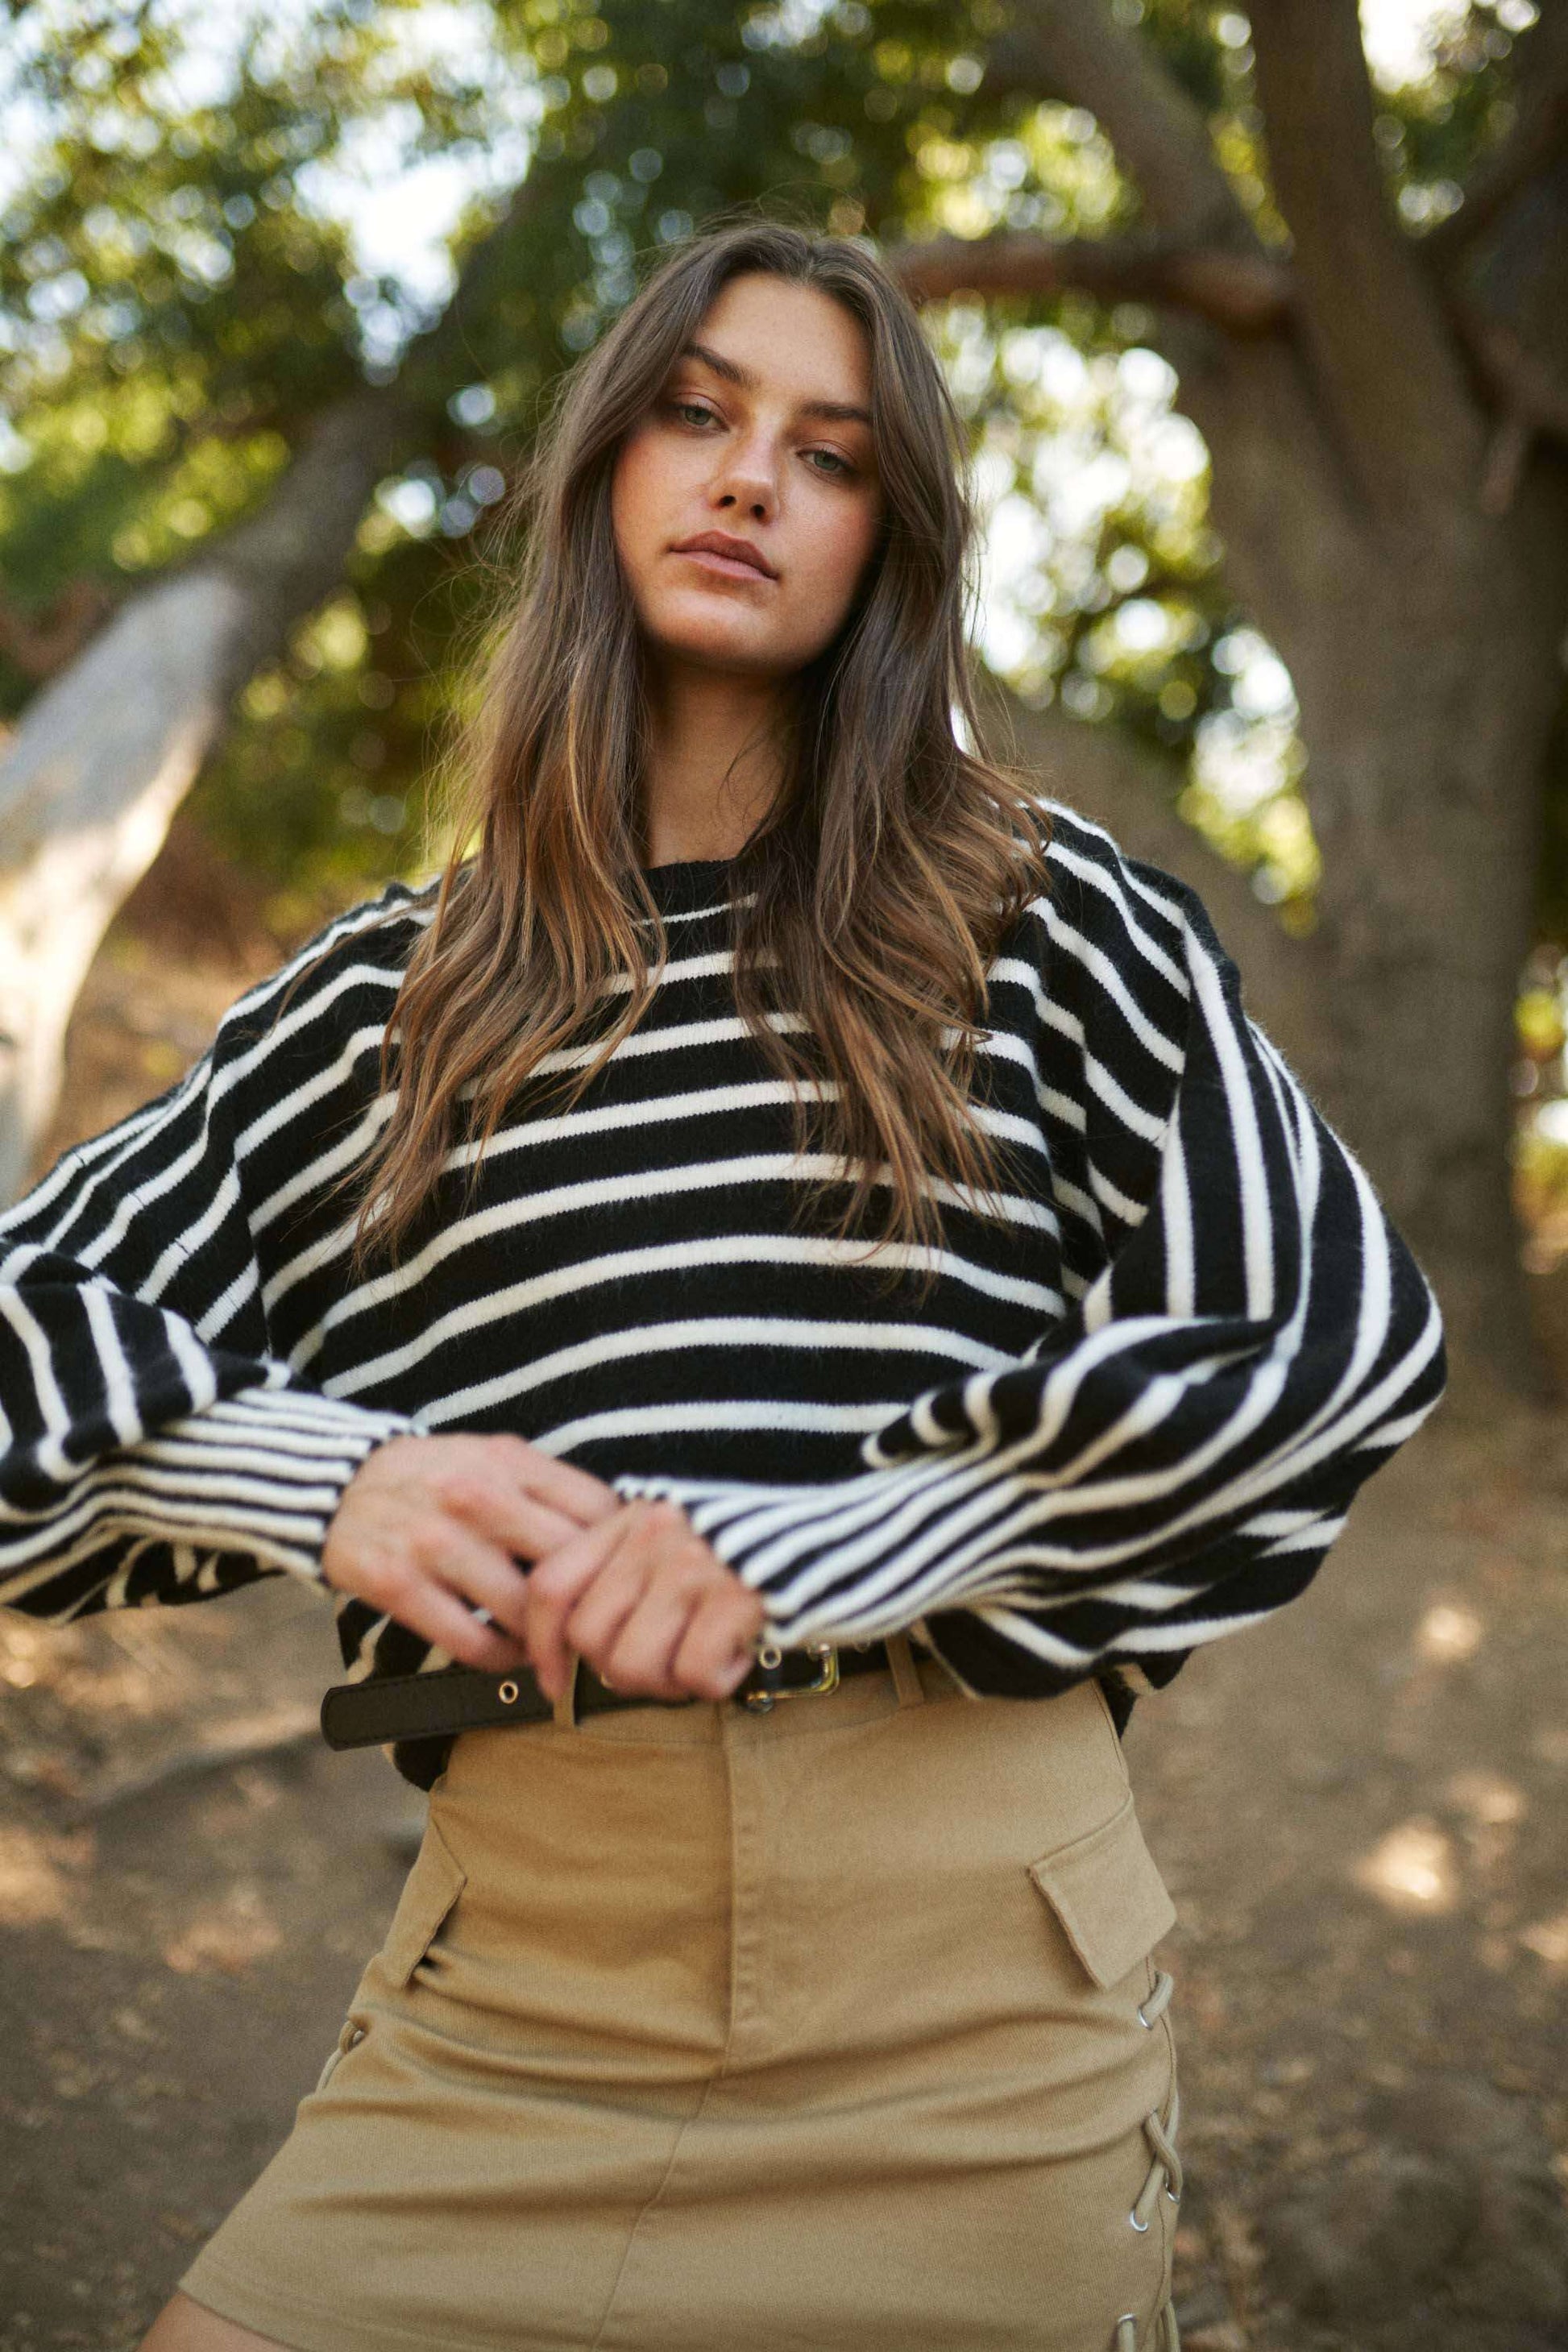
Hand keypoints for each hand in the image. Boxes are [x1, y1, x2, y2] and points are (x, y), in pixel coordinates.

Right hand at [320, 1433, 618, 1671]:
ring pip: (522, 1612)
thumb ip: (549, 1486)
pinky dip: (501, 1660)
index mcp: (508, 1461)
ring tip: (553, 1646)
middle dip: (589, 1604)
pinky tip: (508, 1656)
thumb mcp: (492, 1456)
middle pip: (566, 1564)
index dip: (620, 1549)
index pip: (596, 1509)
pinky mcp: (397, 1585)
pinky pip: (471, 1642)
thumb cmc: (433, 1476)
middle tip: (597, 1627)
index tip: (624, 1575)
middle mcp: (474, 1497)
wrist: (337, 1484)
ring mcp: (434, 1542)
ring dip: (546, 1640)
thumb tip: (620, 1529)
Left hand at [522, 1498, 766, 1703]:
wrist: (854, 1529)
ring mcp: (695, 1565)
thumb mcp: (682, 1538)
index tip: (554, 1683)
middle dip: (622, 1672)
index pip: (552, 1584)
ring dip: (668, 1683)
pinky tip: (739, 1653)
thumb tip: (576, 1646)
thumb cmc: (764, 1547)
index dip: (542, 1646)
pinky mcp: (739, 1597)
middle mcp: (657, 1534)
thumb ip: (629, 1571)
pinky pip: (693, 1673)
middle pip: (590, 1637)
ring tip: (705, 1657)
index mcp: (635, 1517)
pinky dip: (717, 1680)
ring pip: (631, 1664)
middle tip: (669, 1664)